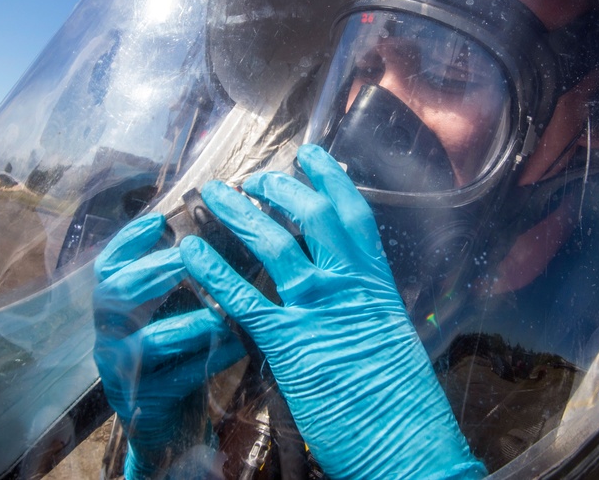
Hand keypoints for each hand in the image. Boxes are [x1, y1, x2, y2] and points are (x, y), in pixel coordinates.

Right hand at [92, 214, 244, 478]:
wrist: (170, 423)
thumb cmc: (177, 352)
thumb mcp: (174, 309)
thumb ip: (183, 278)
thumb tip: (224, 228)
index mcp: (114, 305)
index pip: (108, 265)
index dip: (129, 240)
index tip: (159, 220)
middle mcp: (109, 334)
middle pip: (114, 294)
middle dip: (156, 272)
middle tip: (190, 258)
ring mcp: (122, 371)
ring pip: (146, 341)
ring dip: (189, 323)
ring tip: (223, 311)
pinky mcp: (145, 403)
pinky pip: (177, 380)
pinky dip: (210, 361)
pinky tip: (239, 346)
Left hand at [180, 144, 487, 479]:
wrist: (408, 445)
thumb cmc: (405, 401)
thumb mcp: (392, 338)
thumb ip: (366, 307)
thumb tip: (352, 292)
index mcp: (376, 283)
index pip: (353, 213)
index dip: (330, 177)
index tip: (310, 153)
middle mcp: (347, 285)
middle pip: (311, 215)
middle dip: (279, 187)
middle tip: (253, 176)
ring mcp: (317, 311)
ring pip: (273, 243)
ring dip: (238, 213)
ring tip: (214, 194)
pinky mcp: (288, 344)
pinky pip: (242, 297)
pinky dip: (212, 270)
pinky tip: (190, 252)